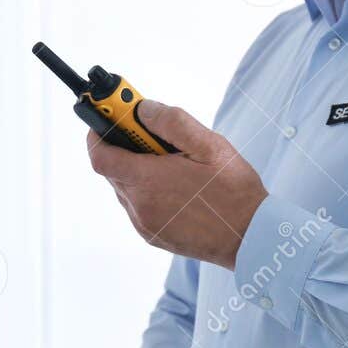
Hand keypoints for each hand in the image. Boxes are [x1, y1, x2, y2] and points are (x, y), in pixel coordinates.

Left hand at [87, 99, 267, 269]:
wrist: (250, 237)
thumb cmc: (234, 191)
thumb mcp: (209, 145)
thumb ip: (171, 122)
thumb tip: (143, 110)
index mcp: (149, 181)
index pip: (100, 156)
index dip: (97, 134)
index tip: (106, 118)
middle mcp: (139, 205)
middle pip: (113, 169)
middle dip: (124, 147)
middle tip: (148, 133)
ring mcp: (144, 223)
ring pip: (125, 188)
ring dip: (136, 170)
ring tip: (170, 163)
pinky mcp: (152, 235)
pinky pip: (137, 206)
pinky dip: (146, 190)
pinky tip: (175, 186)